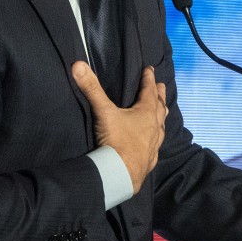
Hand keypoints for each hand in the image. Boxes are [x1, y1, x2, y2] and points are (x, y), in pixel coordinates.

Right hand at [71, 61, 167, 193]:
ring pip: (162, 124)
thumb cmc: (116, 141)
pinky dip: (157, 137)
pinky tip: (155, 142)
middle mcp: (154, 126)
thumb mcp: (104, 112)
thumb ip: (92, 89)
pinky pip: (157, 144)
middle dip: (159, 94)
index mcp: (146, 112)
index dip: (149, 78)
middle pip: (160, 105)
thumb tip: (78, 65)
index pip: (149, 90)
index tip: (150, 69)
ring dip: (161, 115)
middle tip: (161, 85)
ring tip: (163, 109)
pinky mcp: (151, 158)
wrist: (122, 174)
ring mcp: (155, 143)